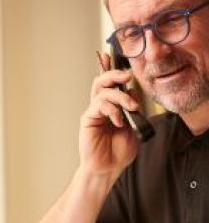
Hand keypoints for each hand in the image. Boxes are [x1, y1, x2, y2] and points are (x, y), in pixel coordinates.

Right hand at [79, 53, 139, 177]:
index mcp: (112, 107)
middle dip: (114, 74)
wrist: (108, 168)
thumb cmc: (119, 151)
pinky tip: (119, 121)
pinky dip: (112, 110)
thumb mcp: (133, 127)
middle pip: (102, 82)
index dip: (111, 69)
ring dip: (120, 96)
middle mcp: (101, 107)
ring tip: (131, 108)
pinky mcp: (88, 119)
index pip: (111, 85)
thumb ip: (132, 110)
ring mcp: (94, 112)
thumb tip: (132, 94)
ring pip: (102, 91)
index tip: (110, 54)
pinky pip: (99, 105)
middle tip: (128, 76)